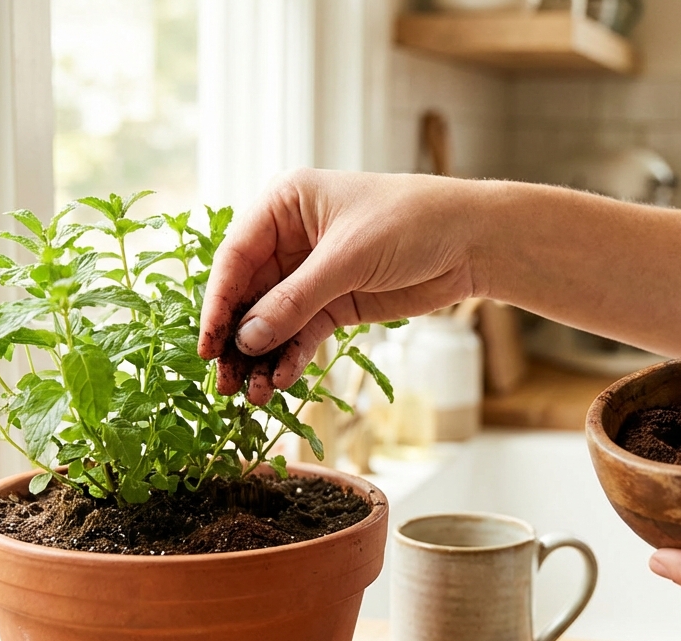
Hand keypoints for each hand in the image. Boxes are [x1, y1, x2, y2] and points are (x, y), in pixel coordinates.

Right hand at [197, 169, 490, 403]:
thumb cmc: (411, 223)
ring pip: (272, 321)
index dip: (218, 302)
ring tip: (254, 396)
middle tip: (224, 384)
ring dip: (262, 357)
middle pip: (248, 295)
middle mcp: (291, 237)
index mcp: (284, 204)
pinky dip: (291, 358)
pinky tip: (281, 383)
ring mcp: (312, 273)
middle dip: (237, 340)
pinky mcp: (336, 302)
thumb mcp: (347, 259)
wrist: (473, 241)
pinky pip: (302, 333)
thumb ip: (295, 301)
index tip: (207, 345)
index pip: (235, 257)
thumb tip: (246, 339)